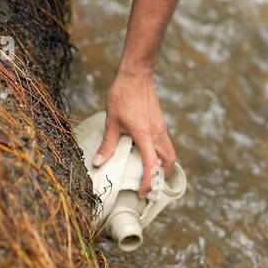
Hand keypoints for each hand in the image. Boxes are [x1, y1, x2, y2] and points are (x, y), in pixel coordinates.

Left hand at [94, 66, 176, 200]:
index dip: (148, 182)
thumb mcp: (112, 121)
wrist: (136, 75)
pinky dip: (161, 153)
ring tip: (151, 172)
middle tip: (151, 185)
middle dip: (162, 176)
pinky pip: (165, 142)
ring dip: (164, 165)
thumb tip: (98, 163)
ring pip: (169, 152)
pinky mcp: (160, 122)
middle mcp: (157, 133)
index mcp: (145, 136)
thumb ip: (107, 144)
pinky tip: (148, 152)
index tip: (143, 192)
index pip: (152, 165)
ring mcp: (161, 127)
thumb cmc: (123, 95)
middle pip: (168, 161)